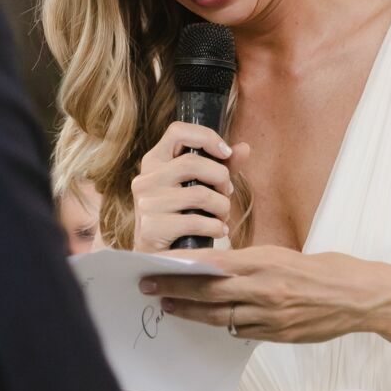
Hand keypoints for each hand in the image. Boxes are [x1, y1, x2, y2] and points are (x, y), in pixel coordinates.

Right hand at [131, 123, 250, 252]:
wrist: (158, 259)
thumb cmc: (182, 216)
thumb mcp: (200, 187)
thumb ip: (221, 167)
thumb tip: (245, 148)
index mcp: (154, 161)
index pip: (177, 131)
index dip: (206, 137)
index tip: (226, 153)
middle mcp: (145, 179)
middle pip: (193, 163)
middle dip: (221, 178)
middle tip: (227, 192)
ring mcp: (145, 204)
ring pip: (199, 194)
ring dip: (222, 206)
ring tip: (223, 216)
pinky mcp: (150, 228)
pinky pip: (195, 221)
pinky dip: (215, 227)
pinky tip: (217, 231)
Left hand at [138, 245, 390, 343]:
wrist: (360, 297)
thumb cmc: (325, 270)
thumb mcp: (284, 256)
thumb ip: (252, 264)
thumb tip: (220, 270)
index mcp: (264, 262)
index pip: (211, 265)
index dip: (180, 267)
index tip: (155, 266)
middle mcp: (263, 289)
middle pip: (207, 291)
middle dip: (174, 290)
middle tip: (148, 289)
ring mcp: (269, 315)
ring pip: (218, 316)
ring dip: (190, 312)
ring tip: (168, 307)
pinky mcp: (277, 335)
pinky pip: (240, 331)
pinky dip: (222, 325)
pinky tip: (207, 321)